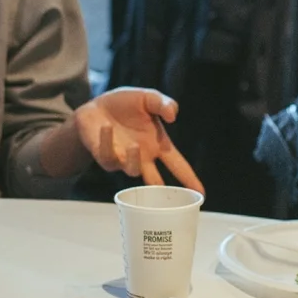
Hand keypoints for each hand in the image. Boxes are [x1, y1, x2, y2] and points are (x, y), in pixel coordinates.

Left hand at [71, 88, 202, 189]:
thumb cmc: (126, 104)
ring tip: (134, 146)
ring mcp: (123, 159)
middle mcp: (143, 157)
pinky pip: (107, 154)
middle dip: (161, 192)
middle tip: (167, 199)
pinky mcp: (104, 156)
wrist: (96, 105)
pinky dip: (107, 140)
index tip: (201, 194)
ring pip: (132, 170)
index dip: (189, 180)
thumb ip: (163, 104)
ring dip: (134, 160)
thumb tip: (173, 115)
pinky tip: (106, 126)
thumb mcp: (148, 98)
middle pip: (155, 181)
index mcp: (158, 145)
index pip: (177, 166)